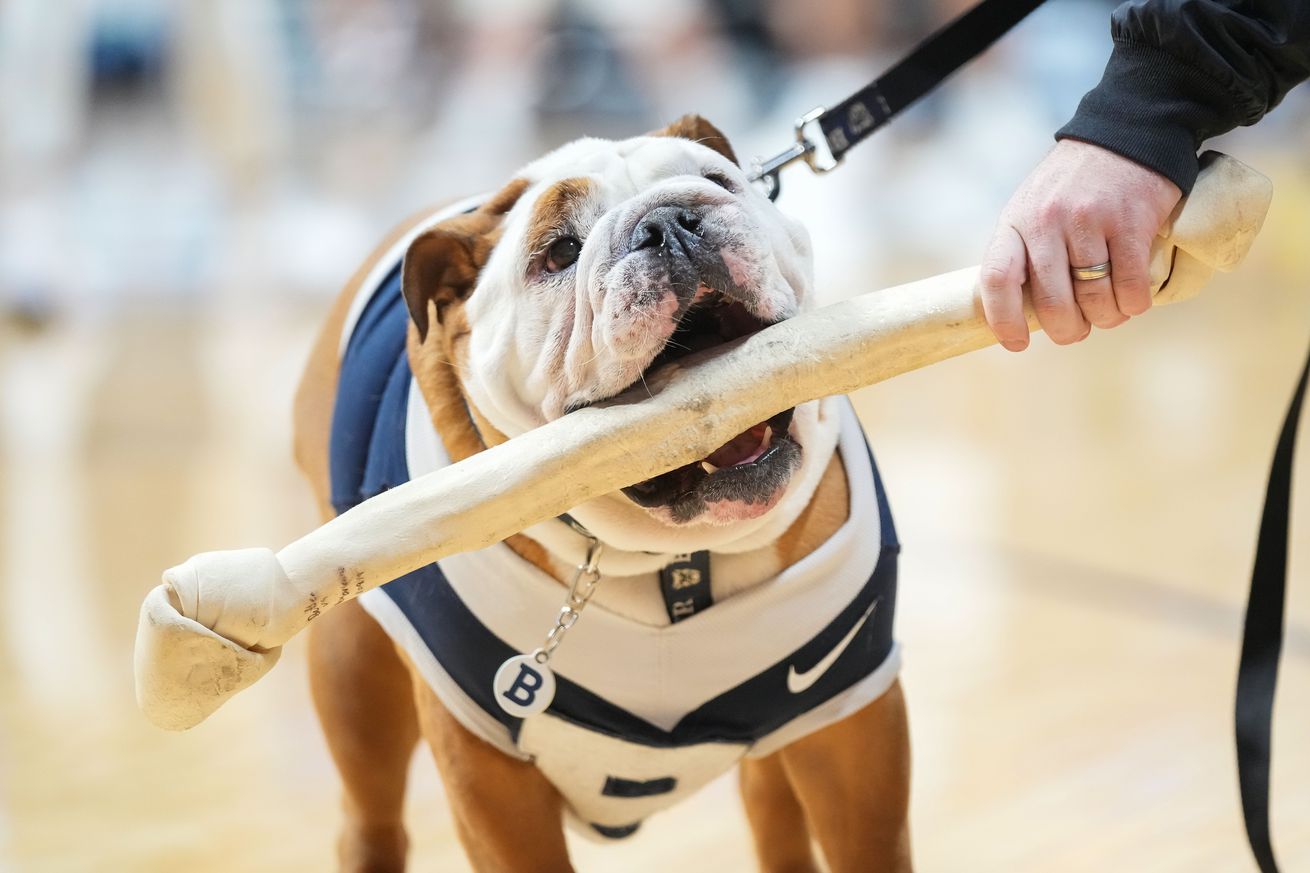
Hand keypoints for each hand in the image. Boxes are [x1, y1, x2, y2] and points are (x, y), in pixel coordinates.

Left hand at [980, 139, 1181, 350]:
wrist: (1124, 135)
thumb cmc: (1071, 188)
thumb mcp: (1031, 210)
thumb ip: (1023, 254)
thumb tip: (1023, 316)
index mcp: (1015, 223)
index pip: (996, 279)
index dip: (1003, 320)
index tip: (1017, 344)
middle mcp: (1047, 222)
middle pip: (1051, 302)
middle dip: (1066, 331)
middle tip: (1075, 333)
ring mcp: (1090, 221)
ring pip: (1094, 299)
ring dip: (1104, 320)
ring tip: (1106, 315)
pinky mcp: (1132, 222)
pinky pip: (1131, 285)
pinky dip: (1132, 305)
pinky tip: (1131, 301)